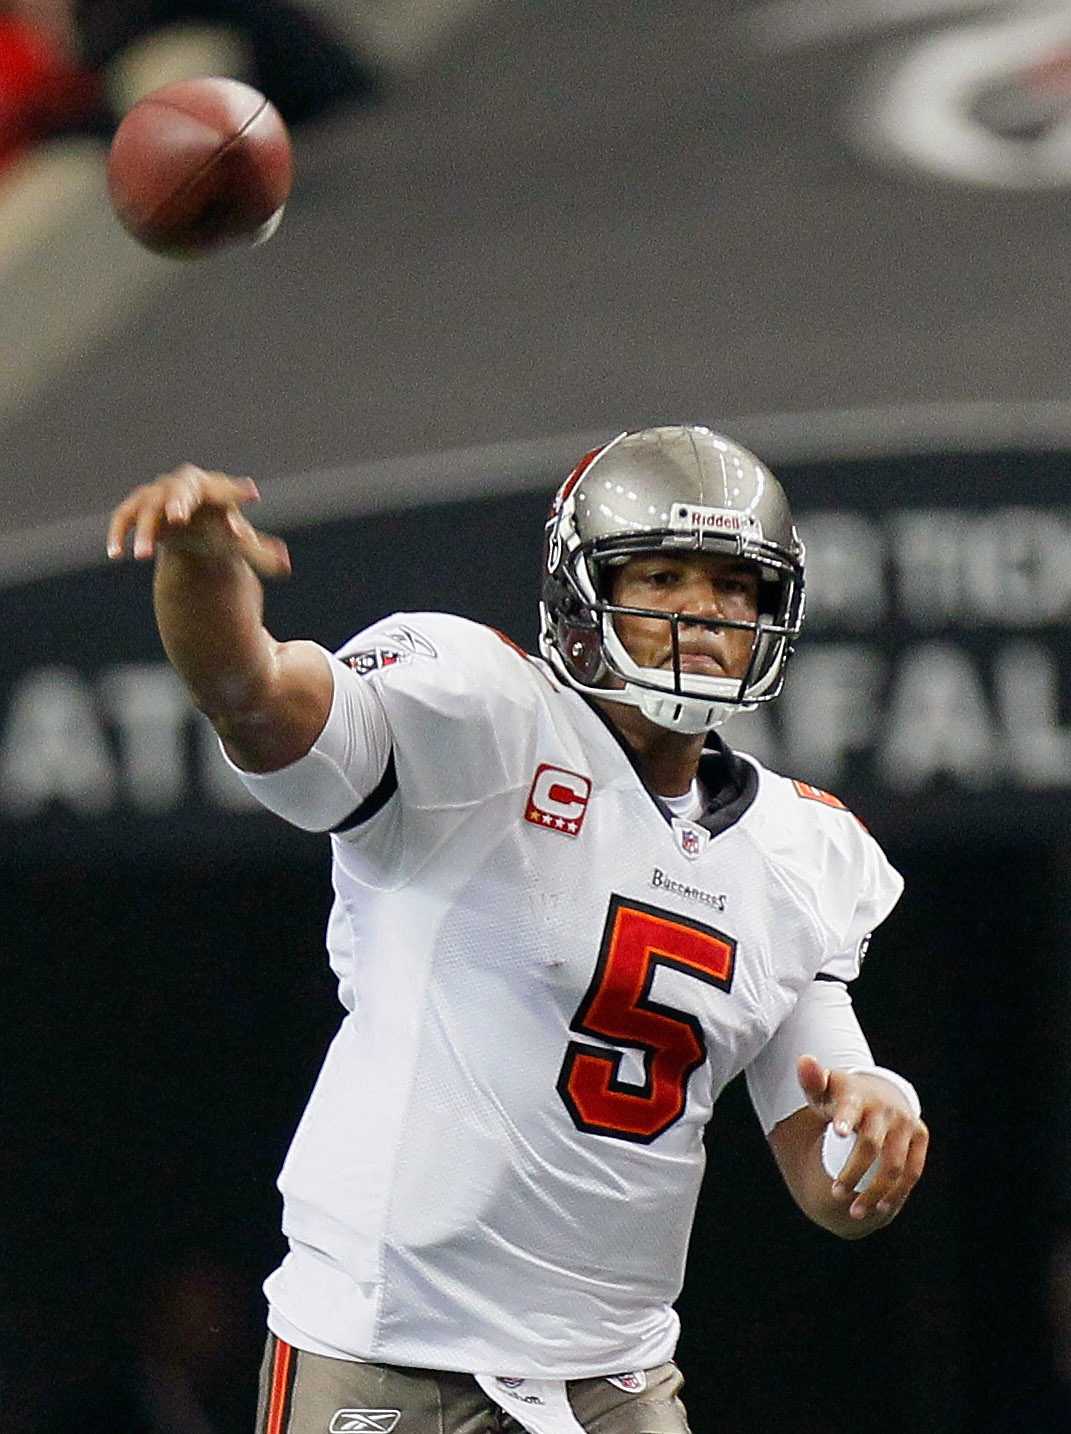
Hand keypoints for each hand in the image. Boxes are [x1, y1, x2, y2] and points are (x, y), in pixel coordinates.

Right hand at [106, 463, 290, 576]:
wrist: (186, 520)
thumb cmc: (216, 529)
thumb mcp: (238, 543)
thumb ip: (260, 553)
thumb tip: (286, 566)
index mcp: (213, 490)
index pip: (224, 491)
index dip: (233, 493)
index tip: (251, 495)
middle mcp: (183, 487)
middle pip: (181, 490)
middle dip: (178, 501)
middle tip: (178, 516)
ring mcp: (157, 495)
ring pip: (148, 509)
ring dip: (145, 531)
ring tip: (142, 557)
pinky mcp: (135, 508)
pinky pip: (123, 517)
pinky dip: (118, 533)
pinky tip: (116, 554)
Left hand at [797, 1053, 928, 1223]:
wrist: (879, 1091)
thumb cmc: (840, 1097)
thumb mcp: (823, 1088)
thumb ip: (811, 1080)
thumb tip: (805, 1059)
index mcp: (856, 1095)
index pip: (849, 1108)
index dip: (845, 1119)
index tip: (838, 1132)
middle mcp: (884, 1108)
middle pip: (870, 1145)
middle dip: (853, 1172)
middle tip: (835, 1193)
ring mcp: (905, 1122)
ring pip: (894, 1165)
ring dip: (876, 1191)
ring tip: (855, 1212)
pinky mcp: (920, 1135)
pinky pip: (912, 1170)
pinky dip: (898, 1191)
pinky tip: (881, 1207)